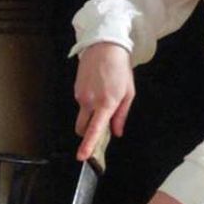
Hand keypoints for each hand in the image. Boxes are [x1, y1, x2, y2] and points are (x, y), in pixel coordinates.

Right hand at [74, 41, 134, 161]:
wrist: (104, 47)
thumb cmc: (119, 69)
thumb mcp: (128, 92)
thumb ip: (121, 115)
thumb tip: (116, 132)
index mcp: (106, 103)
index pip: (94, 129)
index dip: (88, 145)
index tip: (83, 156)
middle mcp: (90, 101)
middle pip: (82, 128)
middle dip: (88, 133)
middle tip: (101, 126)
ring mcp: (80, 96)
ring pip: (82, 116)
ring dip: (90, 116)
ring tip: (104, 98)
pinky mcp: (75, 90)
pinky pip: (81, 105)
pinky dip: (88, 105)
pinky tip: (98, 90)